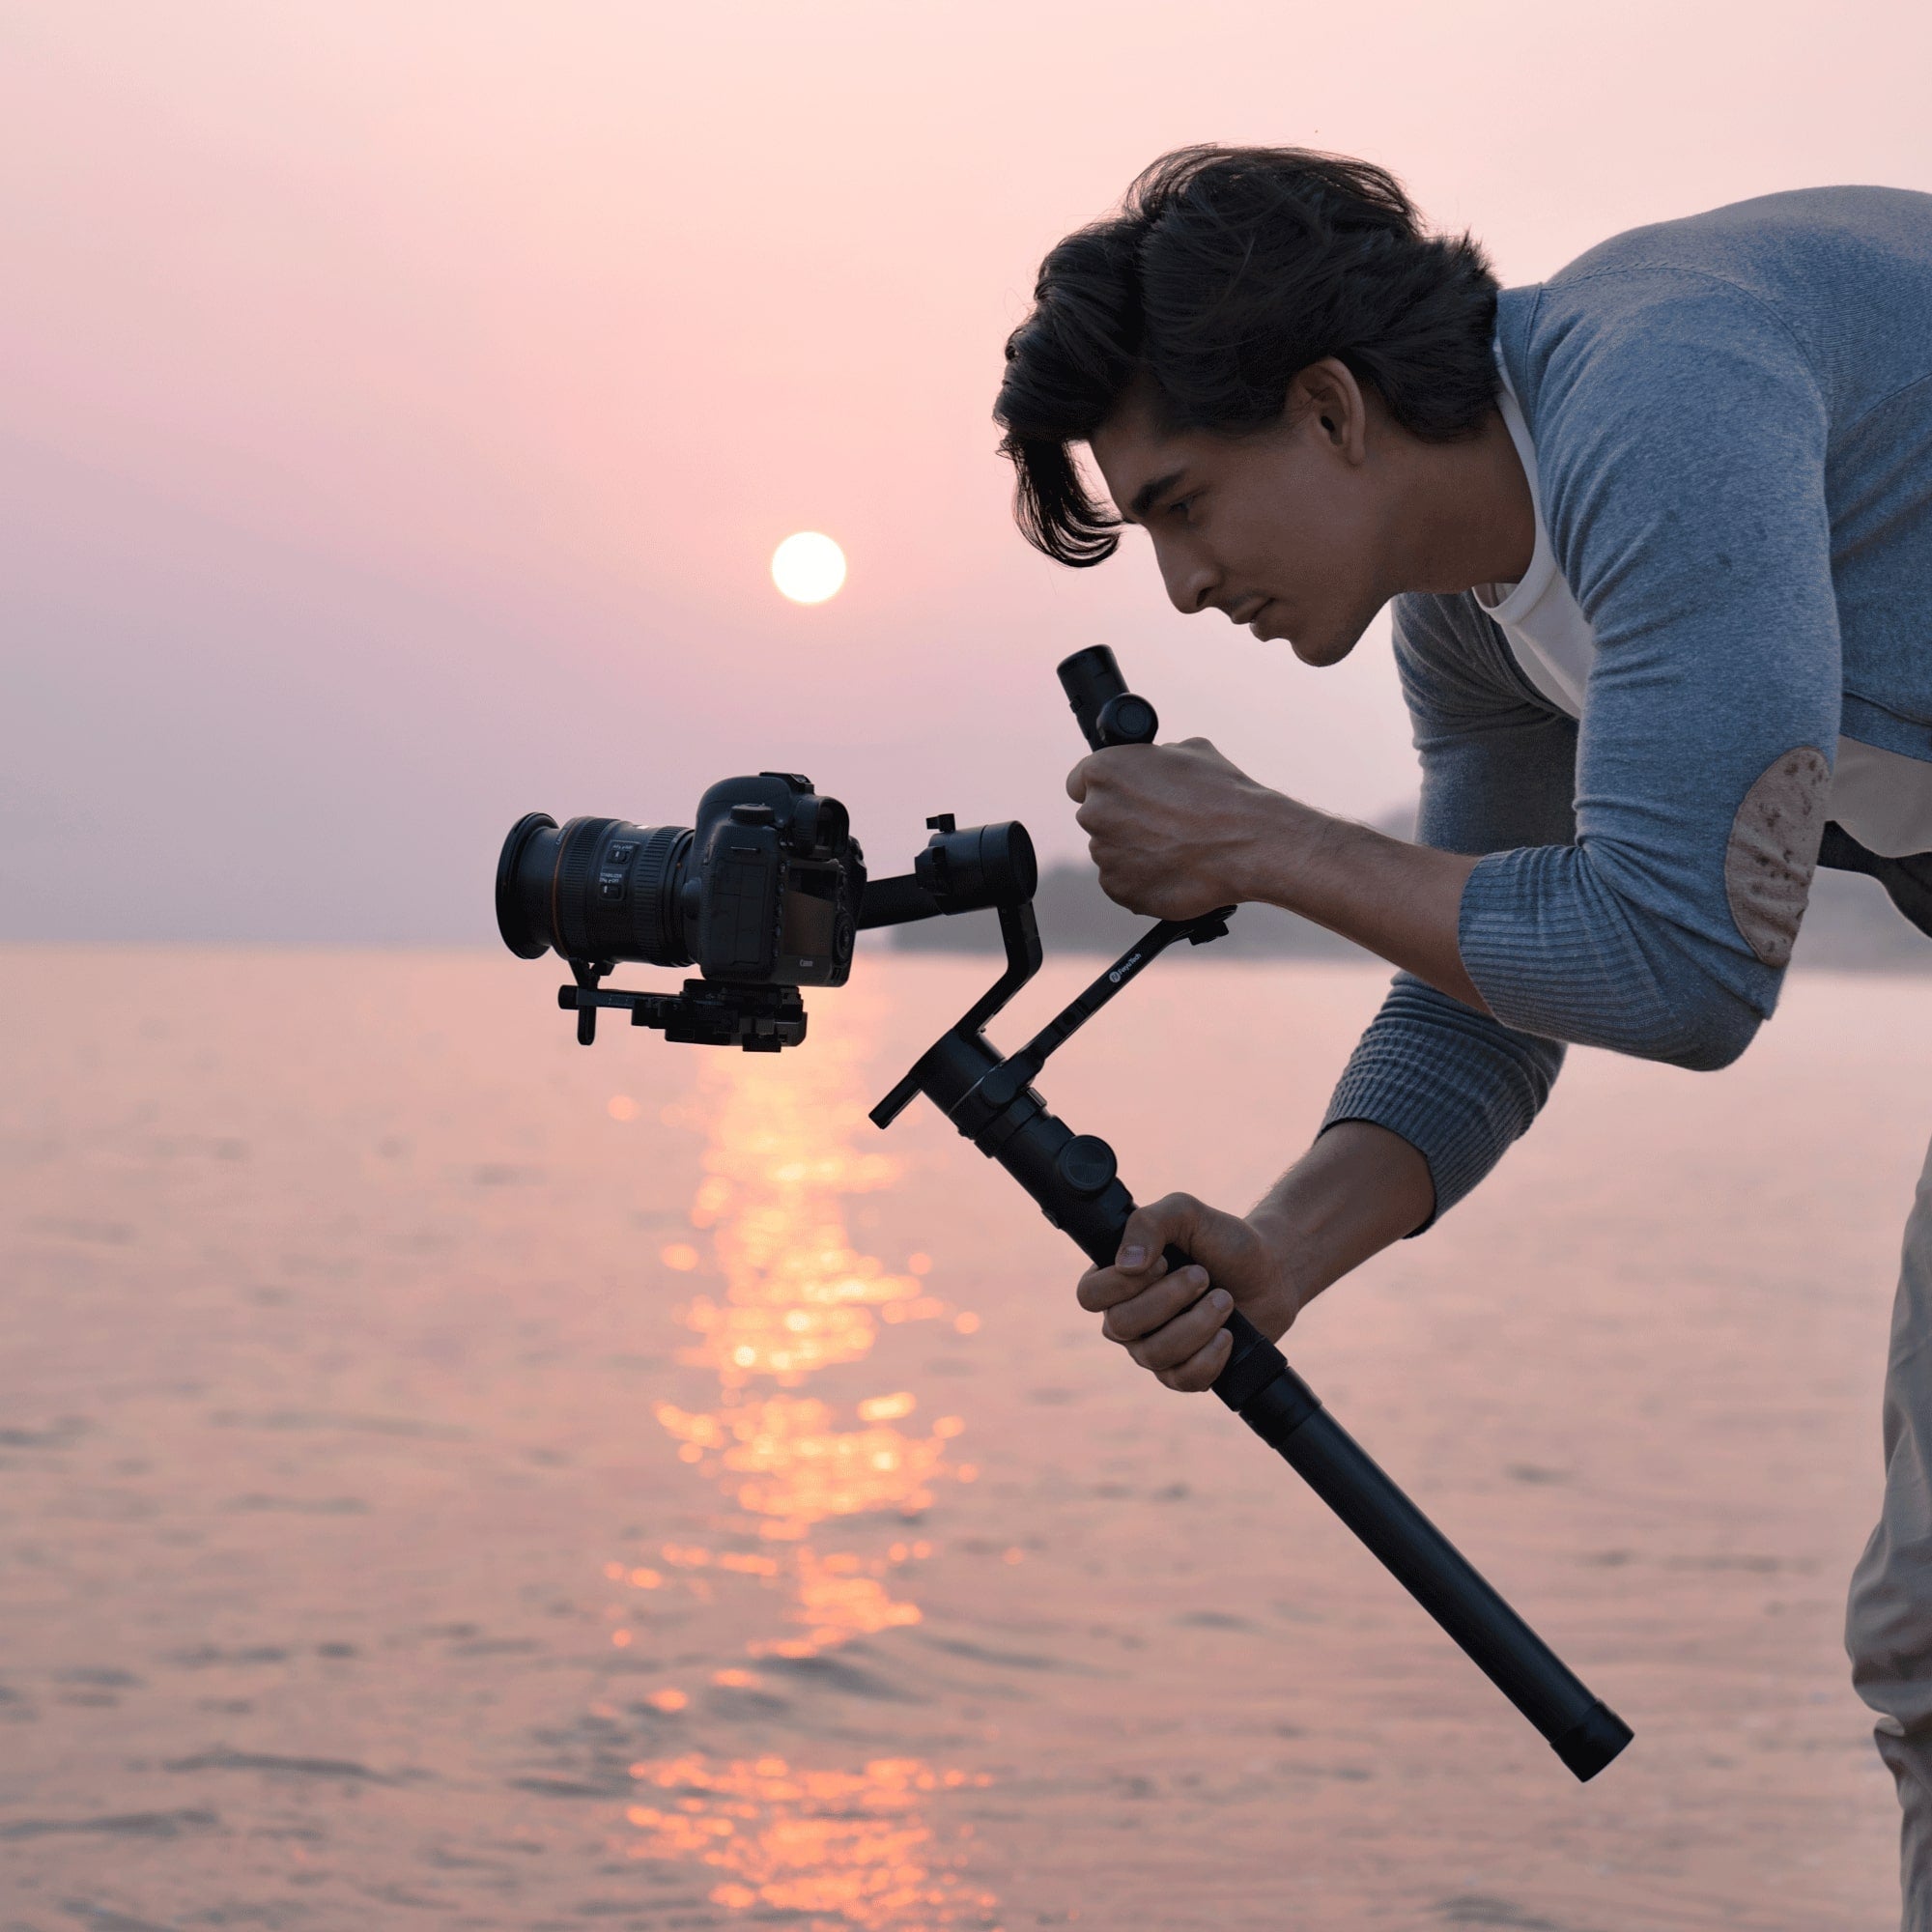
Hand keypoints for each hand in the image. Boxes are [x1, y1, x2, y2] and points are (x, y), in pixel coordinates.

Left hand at [1065, 738, 1291, 920]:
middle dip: (1123, 821)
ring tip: (1176, 849)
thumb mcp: (1189, 751)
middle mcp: (1095, 812)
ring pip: (1112, 852)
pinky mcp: (1118, 889)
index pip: (1080, 782)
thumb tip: (1153, 763)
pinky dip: (1142, 879)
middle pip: (1098, 818)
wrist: (1249, 844)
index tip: (1122, 796)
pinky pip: (1123, 882)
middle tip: (1161, 825)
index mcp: (1104, 771)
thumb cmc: (1223, 794)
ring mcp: (1104, 854)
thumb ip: (1155, 758)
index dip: (1105, 789)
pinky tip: (1174, 870)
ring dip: (1134, 851)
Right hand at [1076, 1192, 1298, 1393]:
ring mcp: (1153, 1349)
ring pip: (1154, 1354)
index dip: (1122, 1283)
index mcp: (1116, 1279)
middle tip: (1203, 1276)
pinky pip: (1183, 1380)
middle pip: (1120, 1325)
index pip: (1089, 1295)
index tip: (1164, 1262)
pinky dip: (1210, 1356)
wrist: (1270, 1271)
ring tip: (1223, 1300)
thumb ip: (1148, 1223)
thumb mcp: (1185, 1213)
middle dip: (1170, 1298)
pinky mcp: (1184, 1373)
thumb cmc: (1222, 1240)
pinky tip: (1227, 1334)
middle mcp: (1127, 1318)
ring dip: (1197, 1323)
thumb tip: (1127, 1263)